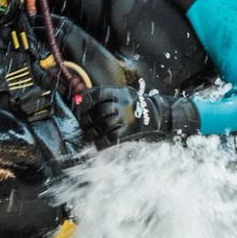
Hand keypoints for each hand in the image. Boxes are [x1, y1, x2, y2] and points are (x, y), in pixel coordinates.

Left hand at [81, 85, 195, 144]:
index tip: (80, 108)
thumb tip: (80, 96)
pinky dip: (101, 142)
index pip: (98, 94)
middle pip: (100, 111)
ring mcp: (126, 118)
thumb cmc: (133, 103)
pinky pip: (112, 137)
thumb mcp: (121, 93)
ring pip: (104, 125)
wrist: (156, 114)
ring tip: (87, 133)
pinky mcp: (129, 131)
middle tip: (82, 123)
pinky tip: (96, 143)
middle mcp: (123, 105)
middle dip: (87, 118)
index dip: (86, 101)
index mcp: (119, 93)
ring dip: (92, 131)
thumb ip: (102, 94)